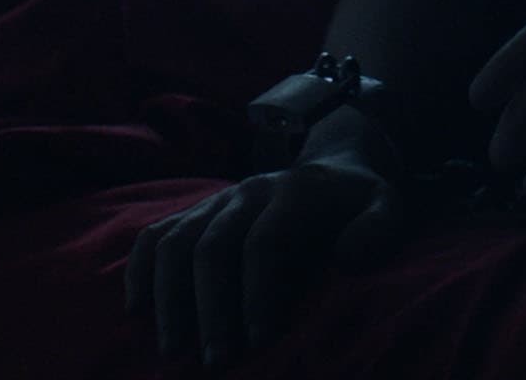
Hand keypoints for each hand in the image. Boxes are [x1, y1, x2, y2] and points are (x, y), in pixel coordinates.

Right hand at [123, 154, 403, 368]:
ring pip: (175, 241)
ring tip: (172, 350)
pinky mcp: (195, 211)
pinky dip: (139, 269)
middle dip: (210, 309)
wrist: (330, 166)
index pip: (262, 243)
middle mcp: (246, 193)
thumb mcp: (388, 205)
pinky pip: (154, 234)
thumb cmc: (359, 203)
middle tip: (215, 362)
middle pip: (211, 247)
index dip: (256, 293)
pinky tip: (136, 309)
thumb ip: (377, 229)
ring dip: (168, 298)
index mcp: (292, 193)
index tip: (257, 341)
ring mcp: (215, 201)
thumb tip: (347, 259)